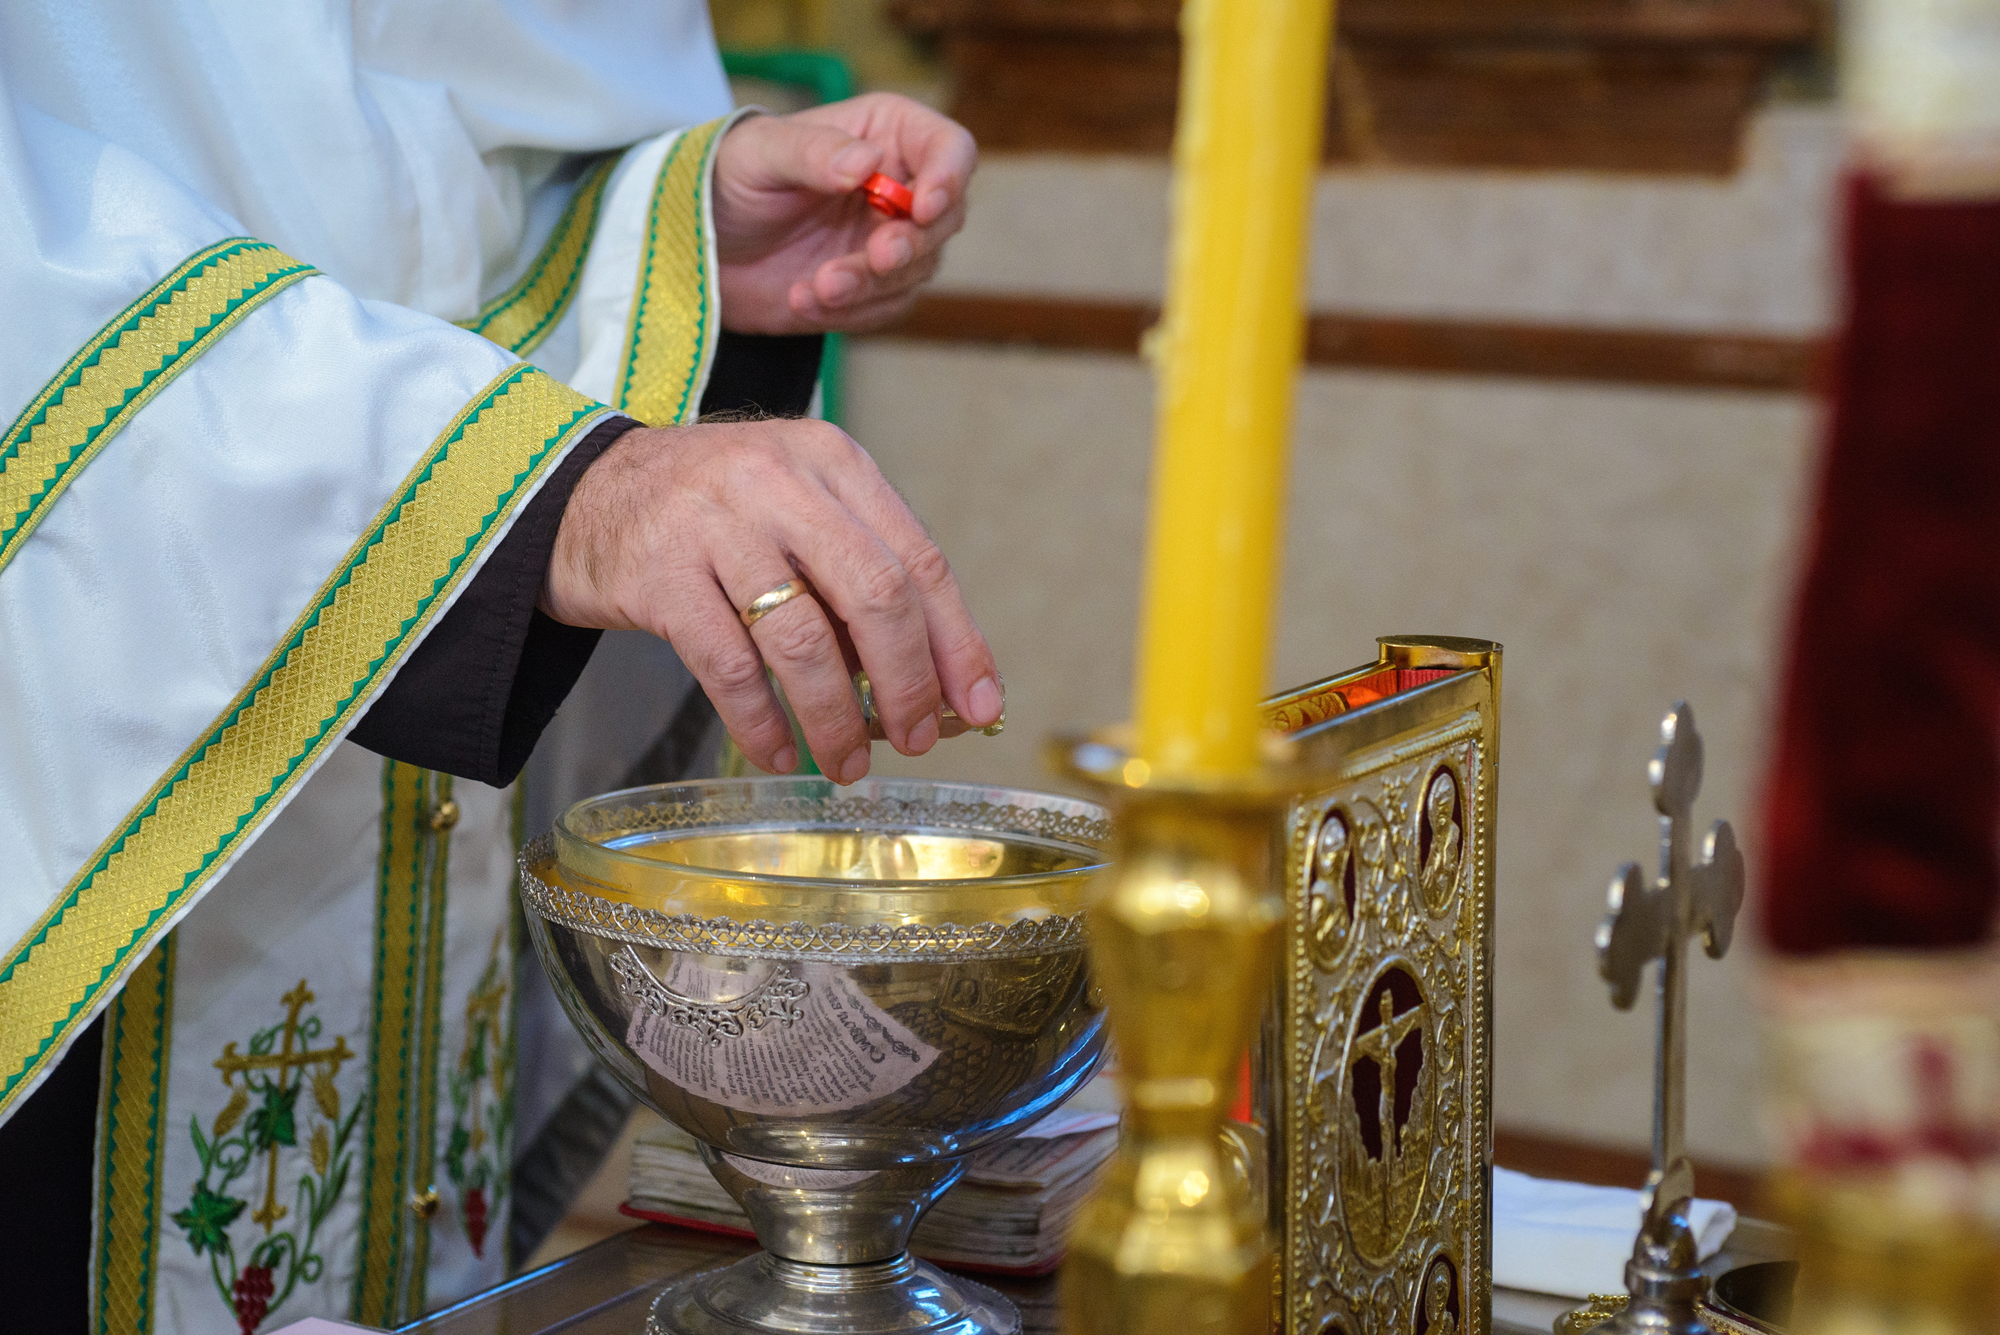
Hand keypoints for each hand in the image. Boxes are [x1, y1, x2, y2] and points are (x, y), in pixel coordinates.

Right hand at [540, 419, 1003, 781]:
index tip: (980, 707)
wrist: (577, 493)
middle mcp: (779, 481)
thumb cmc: (711, 516)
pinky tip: (779, 754)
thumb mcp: (796, 512)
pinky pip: (728, 668)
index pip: (920, 559)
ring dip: (835, 717)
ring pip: (803, 639)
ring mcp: (715, 524)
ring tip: (847, 764)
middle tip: (915, 740)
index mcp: (833, 462)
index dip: (958, 642)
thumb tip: (939, 683)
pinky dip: (761, 723)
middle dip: (907, 683)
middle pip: (875, 594)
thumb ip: (860, 579)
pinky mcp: (659, 575)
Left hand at [712, 93, 975, 333]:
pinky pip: (884, 308)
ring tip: (815, 287)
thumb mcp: (760, 154)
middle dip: (909, 245)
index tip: (923, 207)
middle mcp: (900, 187)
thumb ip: (812, 153)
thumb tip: (867, 162)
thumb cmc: (728, 179)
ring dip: (870, 284)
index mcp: (887, 134)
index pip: (948, 149)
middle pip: (943, 220)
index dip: (949, 177)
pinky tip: (802, 301)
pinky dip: (849, 312)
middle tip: (875, 258)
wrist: (700, 246)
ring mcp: (889, 241)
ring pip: (916, 271)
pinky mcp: (873, 290)